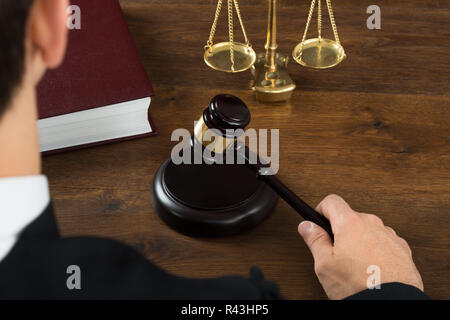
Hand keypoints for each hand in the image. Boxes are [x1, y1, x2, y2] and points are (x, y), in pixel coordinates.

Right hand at [297, 194, 422, 299]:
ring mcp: (390, 236)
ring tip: (354, 266)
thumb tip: (307, 226)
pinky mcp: (402, 249)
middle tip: (334, 253)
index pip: (331, 201)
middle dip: (340, 231)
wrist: (391, 303)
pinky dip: (375, 252)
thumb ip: (314, 240)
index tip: (317, 222)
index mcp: (351, 223)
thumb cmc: (359, 286)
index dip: (320, 210)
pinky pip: (383, 243)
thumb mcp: (325, 264)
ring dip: (359, 242)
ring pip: (367, 231)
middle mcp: (373, 224)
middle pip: (350, 218)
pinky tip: (370, 269)